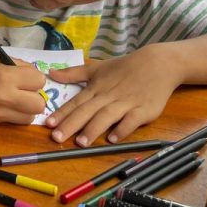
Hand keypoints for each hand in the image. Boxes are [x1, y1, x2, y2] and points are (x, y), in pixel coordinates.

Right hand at [0, 47, 46, 123]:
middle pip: (39, 105)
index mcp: (4, 77)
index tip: (23, 74)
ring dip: (27, 108)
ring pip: (30, 117)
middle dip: (34, 95)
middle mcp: (2, 98)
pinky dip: (14, 112)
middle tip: (23, 88)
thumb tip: (38, 80)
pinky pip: (15, 120)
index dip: (34, 77)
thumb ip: (21, 68)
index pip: (39, 82)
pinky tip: (3, 102)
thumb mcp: (0, 58)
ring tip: (14, 97)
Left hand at [44, 45, 181, 144]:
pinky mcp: (144, 110)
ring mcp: (126, 103)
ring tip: (81, 142)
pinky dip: (122, 129)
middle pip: (87, 111)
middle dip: (71, 124)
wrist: (159, 64)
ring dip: (93, 129)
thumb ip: (73, 73)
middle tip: (57, 137)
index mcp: (96, 87)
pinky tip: (113, 139)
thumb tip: (50, 73)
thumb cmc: (124, 68)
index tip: (48, 124)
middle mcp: (108, 96)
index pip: (76, 102)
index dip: (62, 113)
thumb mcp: (97, 67)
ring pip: (107, 116)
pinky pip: (131, 121)